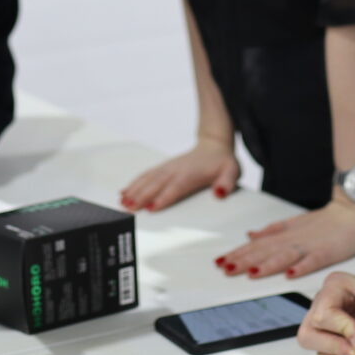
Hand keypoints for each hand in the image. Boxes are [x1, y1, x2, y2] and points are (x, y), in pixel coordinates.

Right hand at [120, 138, 238, 211]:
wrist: (214, 145)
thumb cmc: (222, 162)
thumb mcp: (232, 171)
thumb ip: (227, 182)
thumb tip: (219, 193)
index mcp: (191, 173)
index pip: (175, 187)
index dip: (163, 198)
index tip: (150, 208)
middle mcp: (176, 170)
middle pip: (156, 184)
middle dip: (141, 197)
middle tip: (128, 209)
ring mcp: (168, 168)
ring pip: (148, 179)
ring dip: (134, 190)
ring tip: (122, 202)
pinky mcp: (163, 168)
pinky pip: (146, 175)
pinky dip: (134, 183)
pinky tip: (124, 192)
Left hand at [216, 200, 354, 280]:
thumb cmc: (327, 220)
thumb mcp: (294, 222)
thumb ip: (272, 230)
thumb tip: (250, 235)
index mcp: (285, 233)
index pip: (256, 245)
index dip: (238, 253)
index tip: (220, 261)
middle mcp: (294, 239)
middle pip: (265, 250)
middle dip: (243, 260)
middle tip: (224, 268)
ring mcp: (310, 245)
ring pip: (284, 256)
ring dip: (266, 265)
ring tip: (250, 273)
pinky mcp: (327, 252)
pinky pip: (313, 260)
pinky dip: (301, 267)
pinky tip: (290, 275)